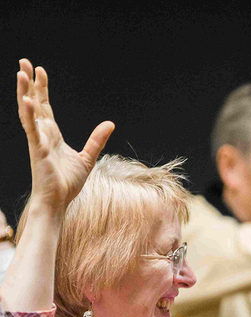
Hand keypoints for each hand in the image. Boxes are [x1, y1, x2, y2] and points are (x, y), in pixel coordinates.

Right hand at [16, 59, 113, 213]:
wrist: (58, 201)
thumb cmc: (67, 183)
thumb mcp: (87, 158)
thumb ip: (96, 140)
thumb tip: (110, 123)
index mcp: (51, 135)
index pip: (45, 106)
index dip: (42, 88)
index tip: (40, 71)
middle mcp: (42, 134)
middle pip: (34, 102)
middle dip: (29, 82)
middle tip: (23, 61)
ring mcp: (38, 140)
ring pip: (28, 111)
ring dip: (23, 92)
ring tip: (20, 72)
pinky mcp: (38, 149)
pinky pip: (31, 129)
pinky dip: (29, 114)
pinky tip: (27, 100)